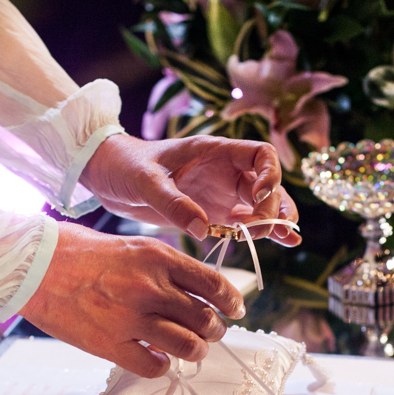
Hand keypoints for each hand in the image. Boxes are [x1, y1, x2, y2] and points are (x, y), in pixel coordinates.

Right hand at [19, 223, 245, 377]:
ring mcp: (132, 318)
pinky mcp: (111, 344)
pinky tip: (156, 358)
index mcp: (159, 258)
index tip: (235, 309)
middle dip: (215, 330)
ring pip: (188, 346)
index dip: (231, 301)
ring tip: (190, 349)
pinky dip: (161, 366)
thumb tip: (197, 291)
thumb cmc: (79, 252)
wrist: (34, 265)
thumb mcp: (132, 245)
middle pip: (206, 319)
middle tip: (211, 332)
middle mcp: (151, 287)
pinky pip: (154, 366)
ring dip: (195, 350)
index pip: (214, 284)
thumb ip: (165, 267)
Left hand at [79, 134, 301, 245]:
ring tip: (285, 238)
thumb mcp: (144, 180)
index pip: (260, 154)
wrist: (107, 176)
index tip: (257, 197)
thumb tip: (203, 229)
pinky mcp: (215, 213)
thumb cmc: (124, 165)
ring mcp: (222, 193)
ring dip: (275, 220)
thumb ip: (172, 202)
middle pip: (268, 184)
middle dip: (272, 207)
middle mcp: (225, 171)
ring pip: (263, 205)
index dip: (269, 174)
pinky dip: (266, 231)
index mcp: (214, 151)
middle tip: (257, 230)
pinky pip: (247, 222)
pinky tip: (286, 242)